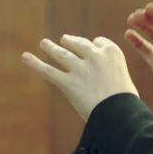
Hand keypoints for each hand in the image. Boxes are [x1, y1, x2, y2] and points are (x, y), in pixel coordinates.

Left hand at [22, 34, 138, 120]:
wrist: (119, 114)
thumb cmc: (127, 104)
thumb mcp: (125, 83)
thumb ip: (113, 75)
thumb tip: (107, 83)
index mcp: (112, 52)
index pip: (99, 42)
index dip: (94, 46)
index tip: (92, 48)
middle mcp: (95, 57)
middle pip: (79, 44)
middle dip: (71, 42)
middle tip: (64, 40)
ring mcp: (79, 69)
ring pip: (62, 55)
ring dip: (51, 48)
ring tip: (44, 43)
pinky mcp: (67, 83)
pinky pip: (48, 71)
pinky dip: (35, 64)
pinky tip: (25, 57)